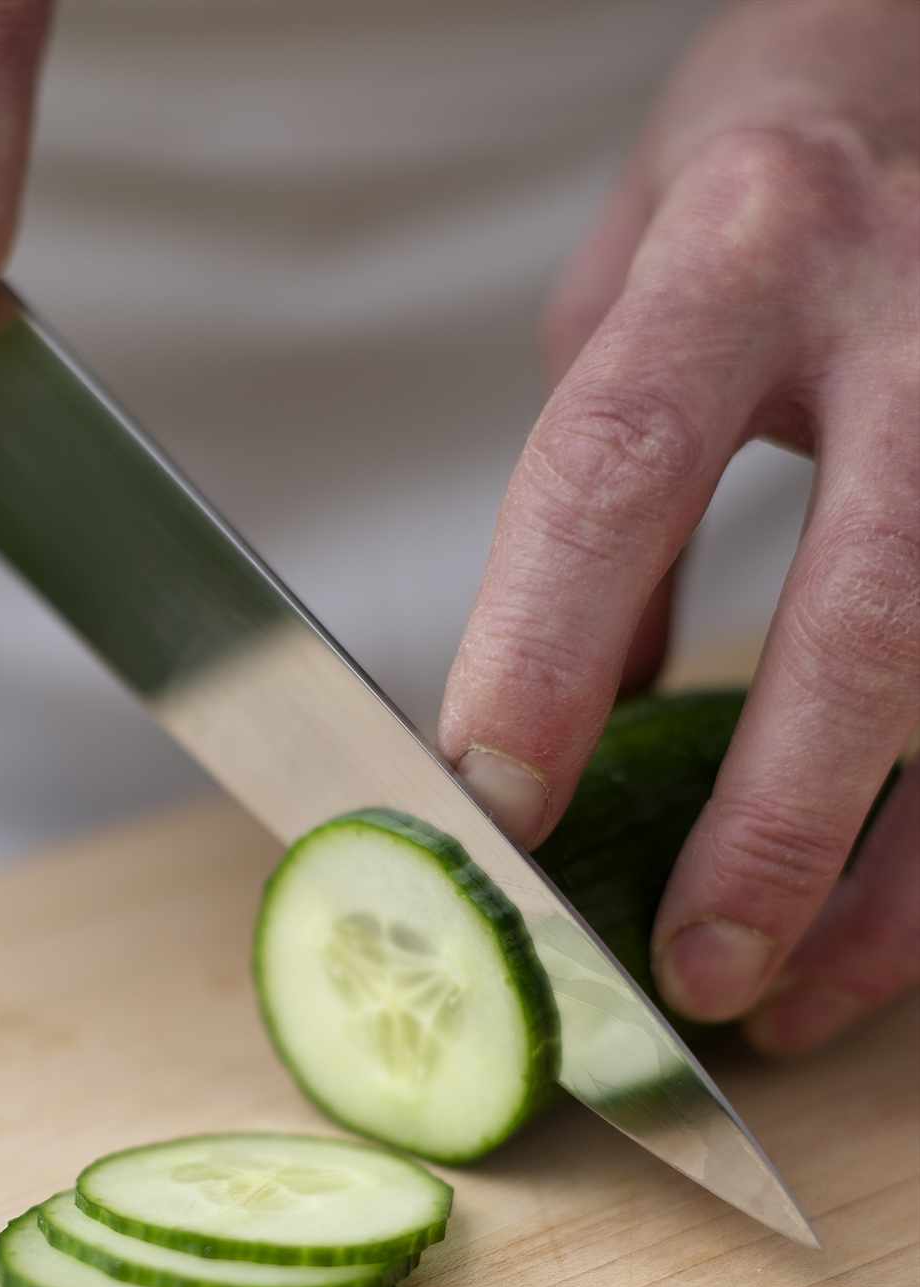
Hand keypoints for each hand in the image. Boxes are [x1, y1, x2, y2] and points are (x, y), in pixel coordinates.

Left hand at [437, 0, 917, 1056]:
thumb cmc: (762, 199)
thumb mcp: (631, 301)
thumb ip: (594, 508)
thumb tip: (553, 734)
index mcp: (744, 252)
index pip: (618, 468)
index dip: (544, 649)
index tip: (492, 805)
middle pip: (867, 610)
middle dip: (776, 824)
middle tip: (689, 972)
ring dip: (892, 888)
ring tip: (785, 1002)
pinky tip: (881, 940)